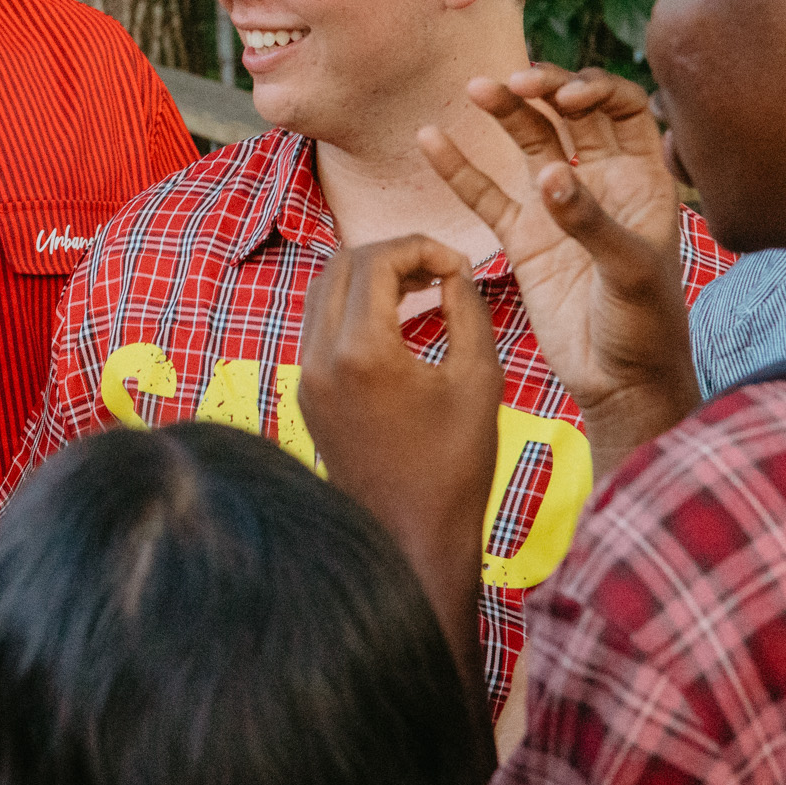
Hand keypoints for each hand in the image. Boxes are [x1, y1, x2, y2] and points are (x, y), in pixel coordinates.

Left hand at [299, 235, 501, 701]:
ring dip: (369, 279)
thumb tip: (454, 269)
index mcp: (361, 351)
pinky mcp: (305, 394)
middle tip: (440, 269)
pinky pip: (320, 328)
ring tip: (422, 289)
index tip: (458, 264)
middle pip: (342, 265)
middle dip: (393, 256)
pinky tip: (397, 323)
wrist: (411, 538)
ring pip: (323, 293)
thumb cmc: (456, 465)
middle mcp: (320, 358)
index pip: (376, 260)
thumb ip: (467, 309)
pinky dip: (354, 309)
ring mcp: (305, 377)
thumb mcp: (480, 378)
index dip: (421, 247)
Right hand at [418, 65, 698, 465]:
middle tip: (511, 81)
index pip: (622, 109)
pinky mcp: (522, 238)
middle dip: (542, 89)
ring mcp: (556, 207)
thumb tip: (550, 173)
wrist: (619, 381)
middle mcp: (600, 183)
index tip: (565, 100)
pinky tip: (431, 139)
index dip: (595, 91)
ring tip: (474, 89)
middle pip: (569, 115)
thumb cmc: (646, 327)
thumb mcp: (630, 272)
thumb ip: (590, 220)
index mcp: (642, 180)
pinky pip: (484, 194)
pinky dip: (458, 167)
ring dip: (503, 112)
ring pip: (527, 143)